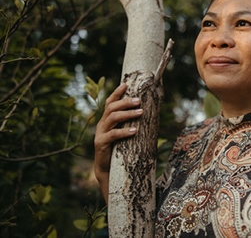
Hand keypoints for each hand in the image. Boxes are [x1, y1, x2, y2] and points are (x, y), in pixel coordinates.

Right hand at [93, 83, 142, 201]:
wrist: (107, 169)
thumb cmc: (119, 148)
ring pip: (112, 118)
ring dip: (127, 114)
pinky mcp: (101, 144)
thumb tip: (147, 112)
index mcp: (107, 119)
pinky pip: (112, 135)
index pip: (110, 102)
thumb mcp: (124, 133)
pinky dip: (124, 131)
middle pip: (111, 108)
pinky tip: (134, 131)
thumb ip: (130, 123)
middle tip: (139, 100)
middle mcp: (102, 124)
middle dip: (125, 102)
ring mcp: (100, 133)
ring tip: (140, 112)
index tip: (125, 84)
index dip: (116, 92)